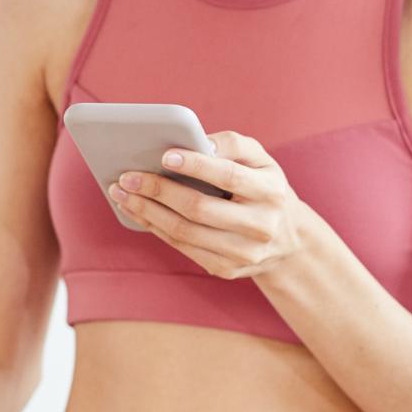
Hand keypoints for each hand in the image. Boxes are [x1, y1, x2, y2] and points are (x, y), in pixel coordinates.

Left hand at [108, 130, 311, 280]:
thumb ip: (234, 145)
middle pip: (199, 209)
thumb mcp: (263, 161)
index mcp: (271, 192)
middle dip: (158, 191)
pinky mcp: (226, 269)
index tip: (165, 156)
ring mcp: (243, 253)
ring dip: (147, 212)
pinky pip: (183, 248)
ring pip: (185, 232)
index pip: (229, 176)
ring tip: (121, 194)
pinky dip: (156, 228)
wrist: (289, 241)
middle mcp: (260, 226)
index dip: (196, 166)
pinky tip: (138, 212)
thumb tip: (196, 142)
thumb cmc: (265, 188)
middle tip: (126, 177)